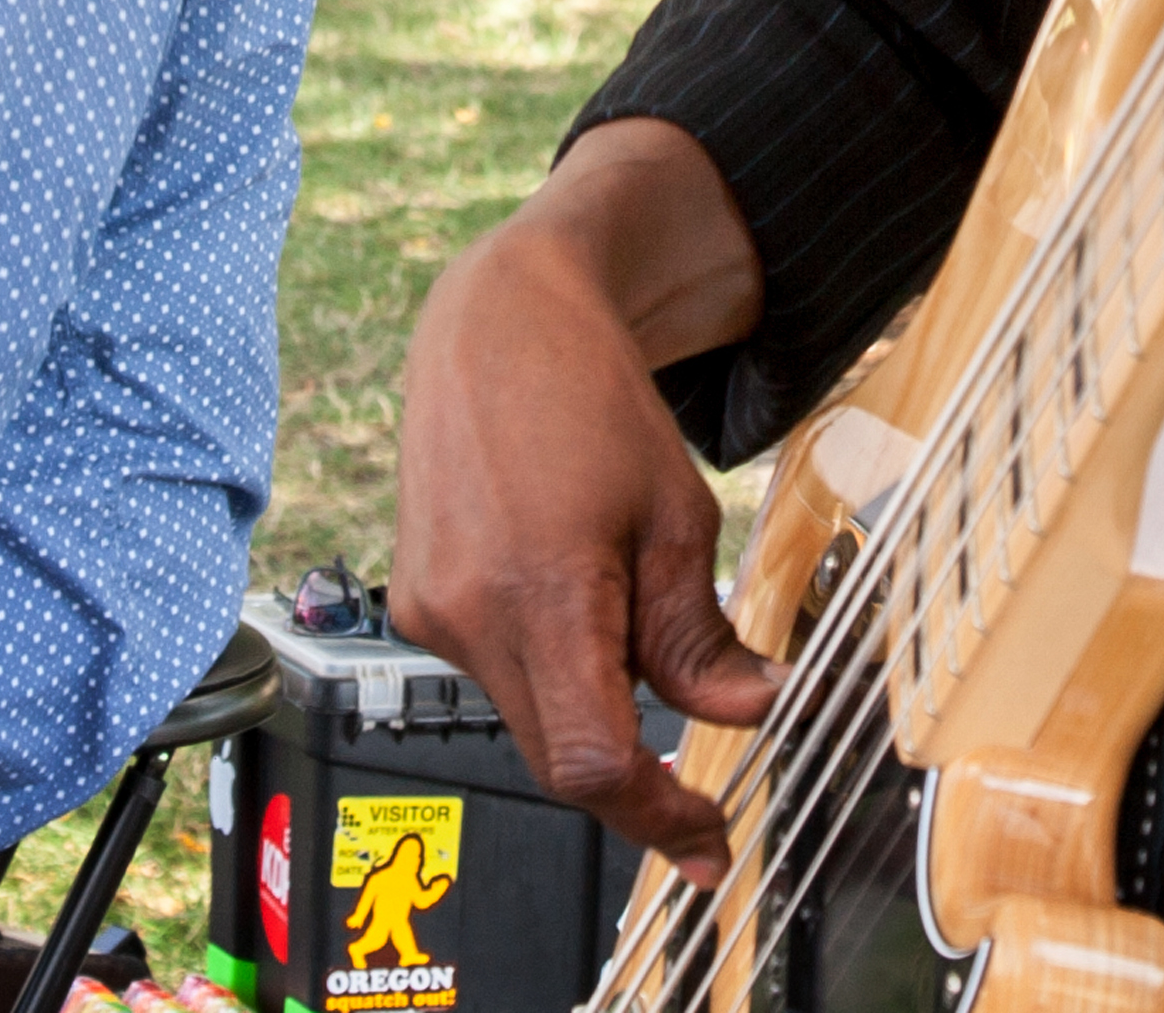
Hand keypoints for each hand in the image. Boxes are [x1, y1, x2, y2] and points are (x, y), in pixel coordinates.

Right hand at [394, 127, 778, 882]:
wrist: (497, 323)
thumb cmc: (587, 397)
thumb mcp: (676, 515)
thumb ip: (699, 633)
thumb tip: (747, 713)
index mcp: (540, 591)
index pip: (593, 761)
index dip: (658, 817)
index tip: (707, 840)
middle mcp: (467, 614)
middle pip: (558, 757)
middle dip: (634, 782)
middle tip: (699, 805)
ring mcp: (430, 612)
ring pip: (529, 718)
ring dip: (593, 715)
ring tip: (633, 628)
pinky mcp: (417, 602)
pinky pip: (497, 675)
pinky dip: (553, 673)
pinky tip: (579, 607)